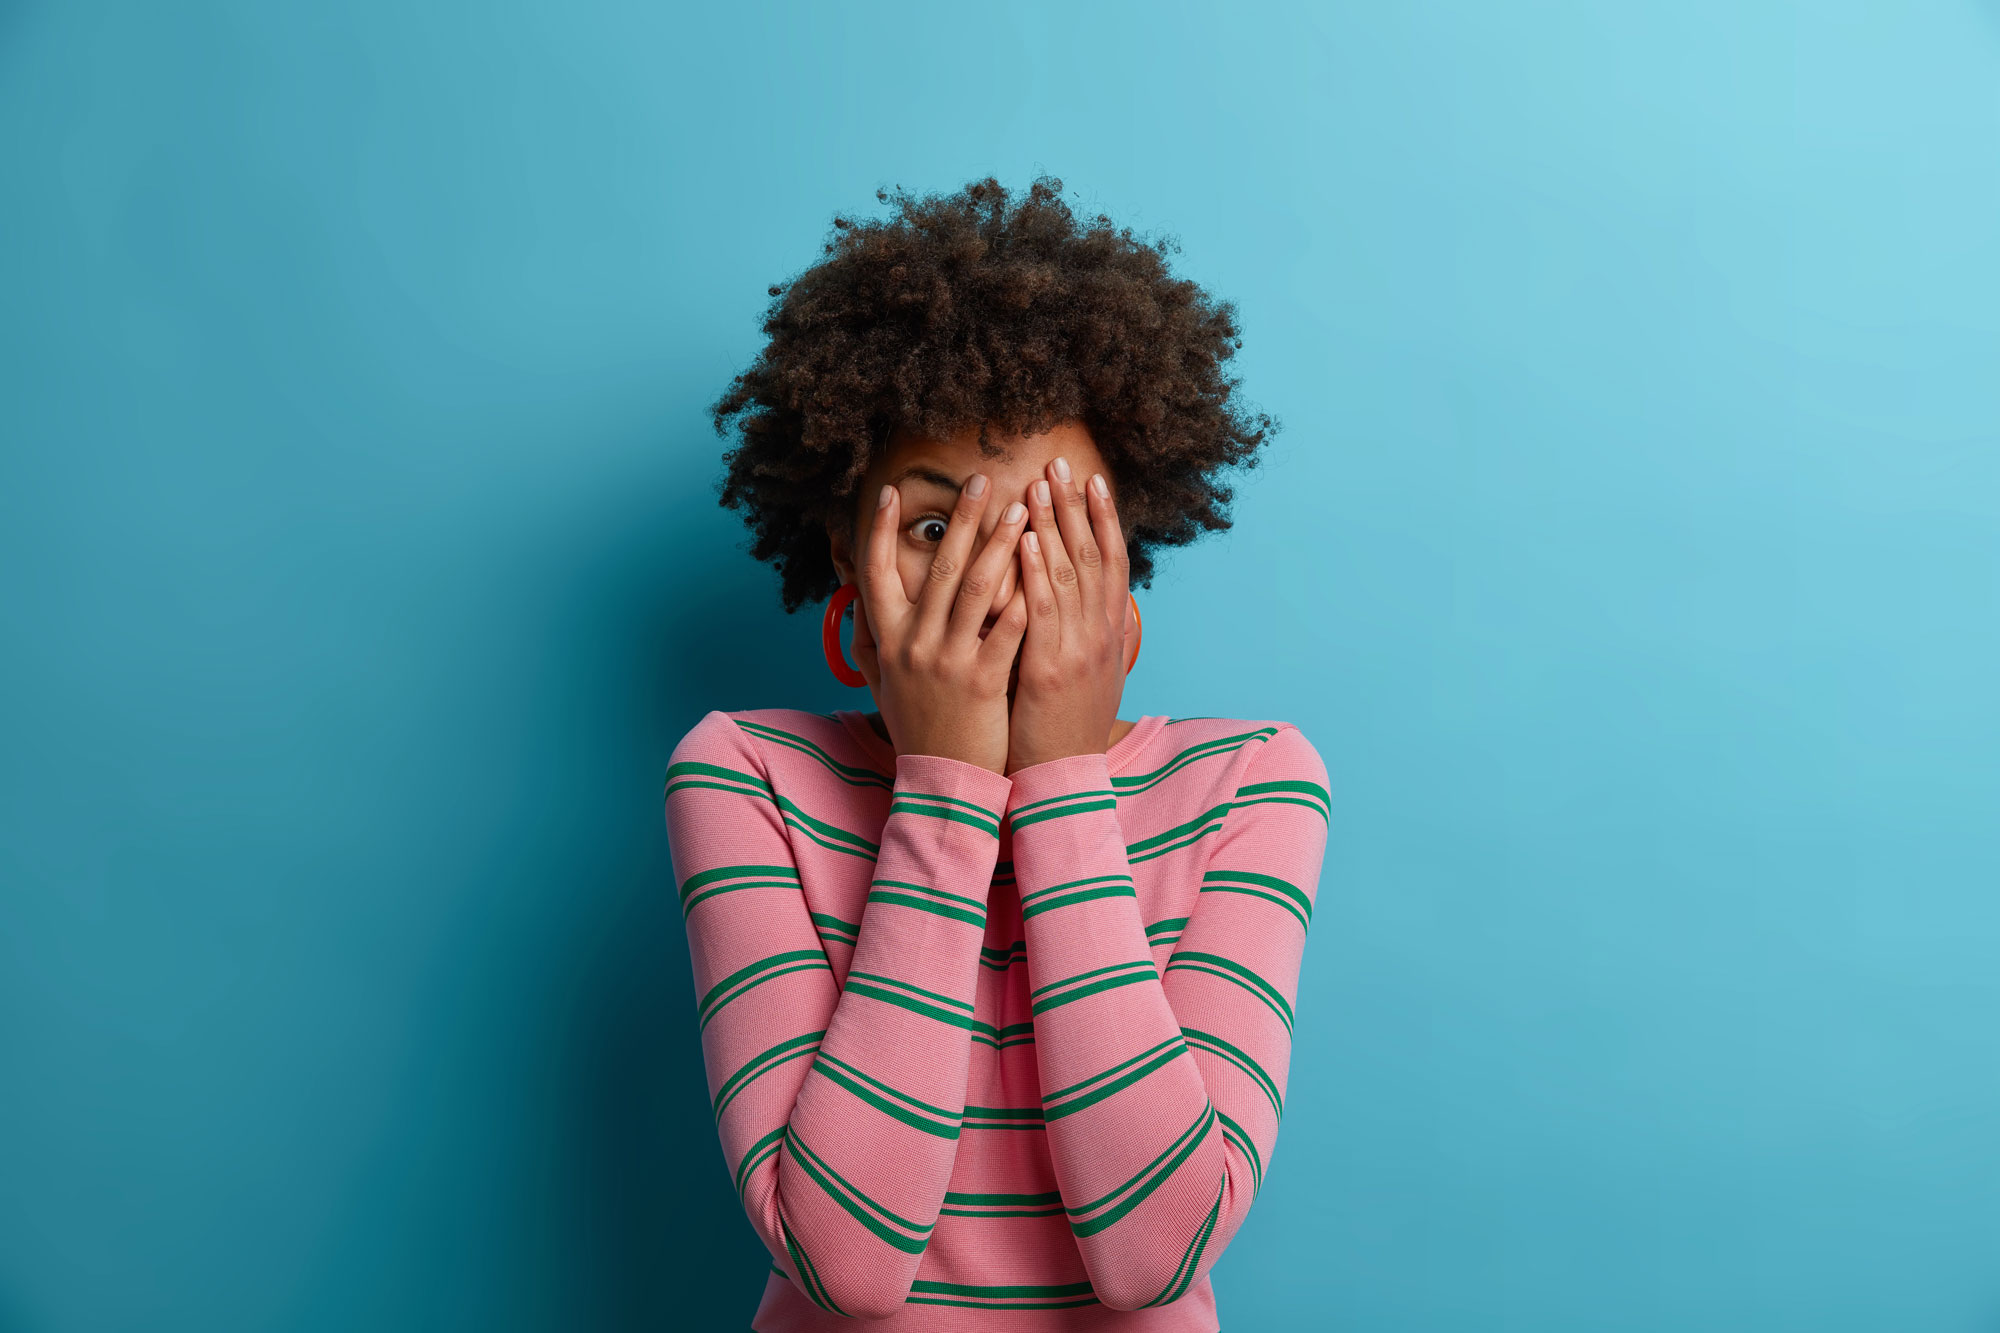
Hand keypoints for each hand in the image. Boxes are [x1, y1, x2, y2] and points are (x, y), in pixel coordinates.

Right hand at [848, 476, 1030, 775]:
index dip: (877, 530)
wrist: (941, 783)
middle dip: (961, 520)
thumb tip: (856, 604)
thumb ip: (868, 643)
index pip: (875, 572)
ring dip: (999, 545)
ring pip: (973, 591)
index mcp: (887, 640)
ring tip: (1022, 508)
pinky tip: (1041, 567)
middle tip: (982, 479)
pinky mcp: (982, 682)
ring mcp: (947, 662)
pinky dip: (1022, 597)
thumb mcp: (882, 685)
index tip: (889, 492)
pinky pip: (1005, 631)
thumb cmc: (916, 728)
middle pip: (936, 569)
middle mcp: (913, 644)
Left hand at [1005, 457, 1130, 774]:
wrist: (1064, 782)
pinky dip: (1033, 570)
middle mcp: (1101, 636)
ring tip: (1040, 483)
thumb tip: (1083, 603)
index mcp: (1109, 635)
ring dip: (1054, 524)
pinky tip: (1021, 538)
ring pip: (1069, 574)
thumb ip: (1085, 635)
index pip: (1112, 564)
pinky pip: (1041, 610)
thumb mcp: (1088, 677)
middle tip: (1060, 463)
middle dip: (1076, 507)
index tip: (1093, 481)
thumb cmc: (1065, 729)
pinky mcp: (1052, 669)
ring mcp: (1079, 650)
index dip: (1105, 519)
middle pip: (1092, 557)